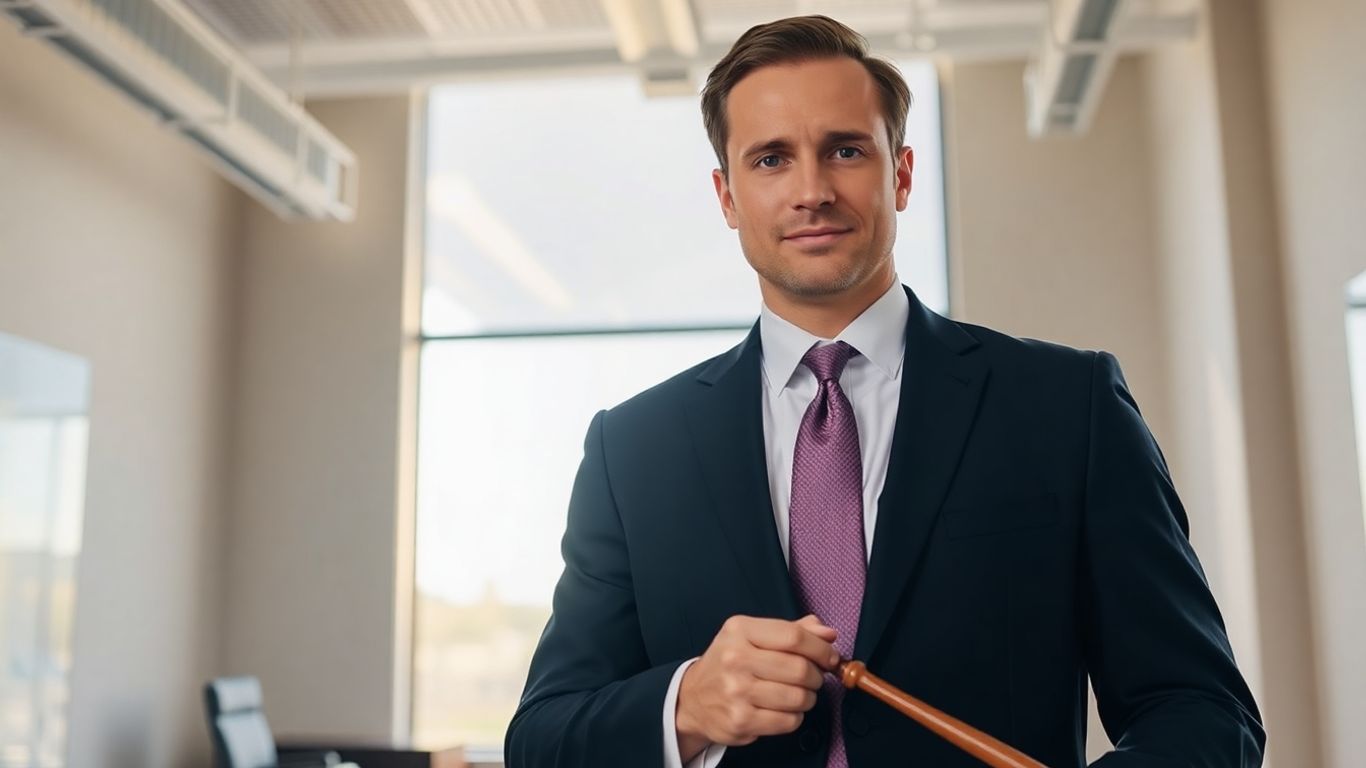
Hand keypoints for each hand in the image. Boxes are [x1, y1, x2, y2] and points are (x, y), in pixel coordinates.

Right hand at [675, 614, 839, 760]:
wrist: (693, 698)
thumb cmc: (730, 664)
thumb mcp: (753, 636)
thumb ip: (792, 631)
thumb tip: (828, 633)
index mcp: (740, 630)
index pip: (794, 637)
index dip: (821, 649)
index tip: (829, 657)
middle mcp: (735, 658)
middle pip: (799, 668)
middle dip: (816, 676)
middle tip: (812, 678)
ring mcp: (736, 692)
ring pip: (798, 697)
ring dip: (807, 698)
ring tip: (796, 694)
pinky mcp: (740, 720)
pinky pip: (789, 721)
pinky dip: (794, 716)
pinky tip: (782, 709)